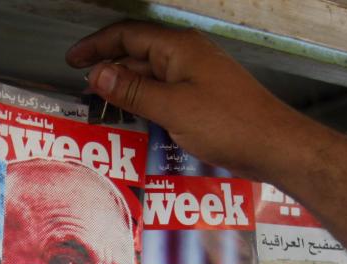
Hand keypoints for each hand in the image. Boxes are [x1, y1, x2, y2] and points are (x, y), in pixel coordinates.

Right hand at [66, 20, 296, 178]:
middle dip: (108, 68)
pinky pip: (166, 92)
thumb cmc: (229, 124)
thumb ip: (133, 91)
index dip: (96, 46)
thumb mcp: (172, 108)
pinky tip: (136, 119)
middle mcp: (187, 55)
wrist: (274, 145)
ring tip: (103, 107)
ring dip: (126, 88)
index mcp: (179, 48)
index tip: (72, 61)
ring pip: (151, 74)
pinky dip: (146, 102)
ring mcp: (197, 75)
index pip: (127, 35)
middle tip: (84, 89)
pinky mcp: (204, 97)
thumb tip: (98, 73)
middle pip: (137, 53)